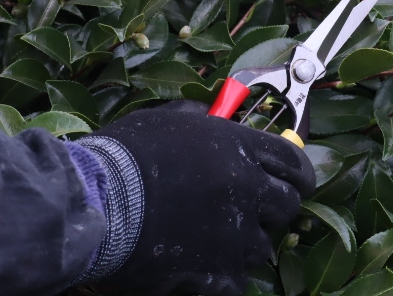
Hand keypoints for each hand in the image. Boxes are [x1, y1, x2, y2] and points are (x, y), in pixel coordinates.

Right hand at [76, 101, 315, 295]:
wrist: (96, 202)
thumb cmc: (124, 155)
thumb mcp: (165, 120)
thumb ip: (198, 117)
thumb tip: (211, 112)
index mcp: (239, 147)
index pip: (294, 162)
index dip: (296, 174)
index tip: (293, 182)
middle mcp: (247, 189)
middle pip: (287, 206)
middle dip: (272, 208)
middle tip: (249, 209)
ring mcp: (235, 234)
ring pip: (263, 246)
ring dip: (244, 242)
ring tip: (212, 237)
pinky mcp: (217, 272)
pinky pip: (236, 279)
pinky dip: (221, 274)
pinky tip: (198, 263)